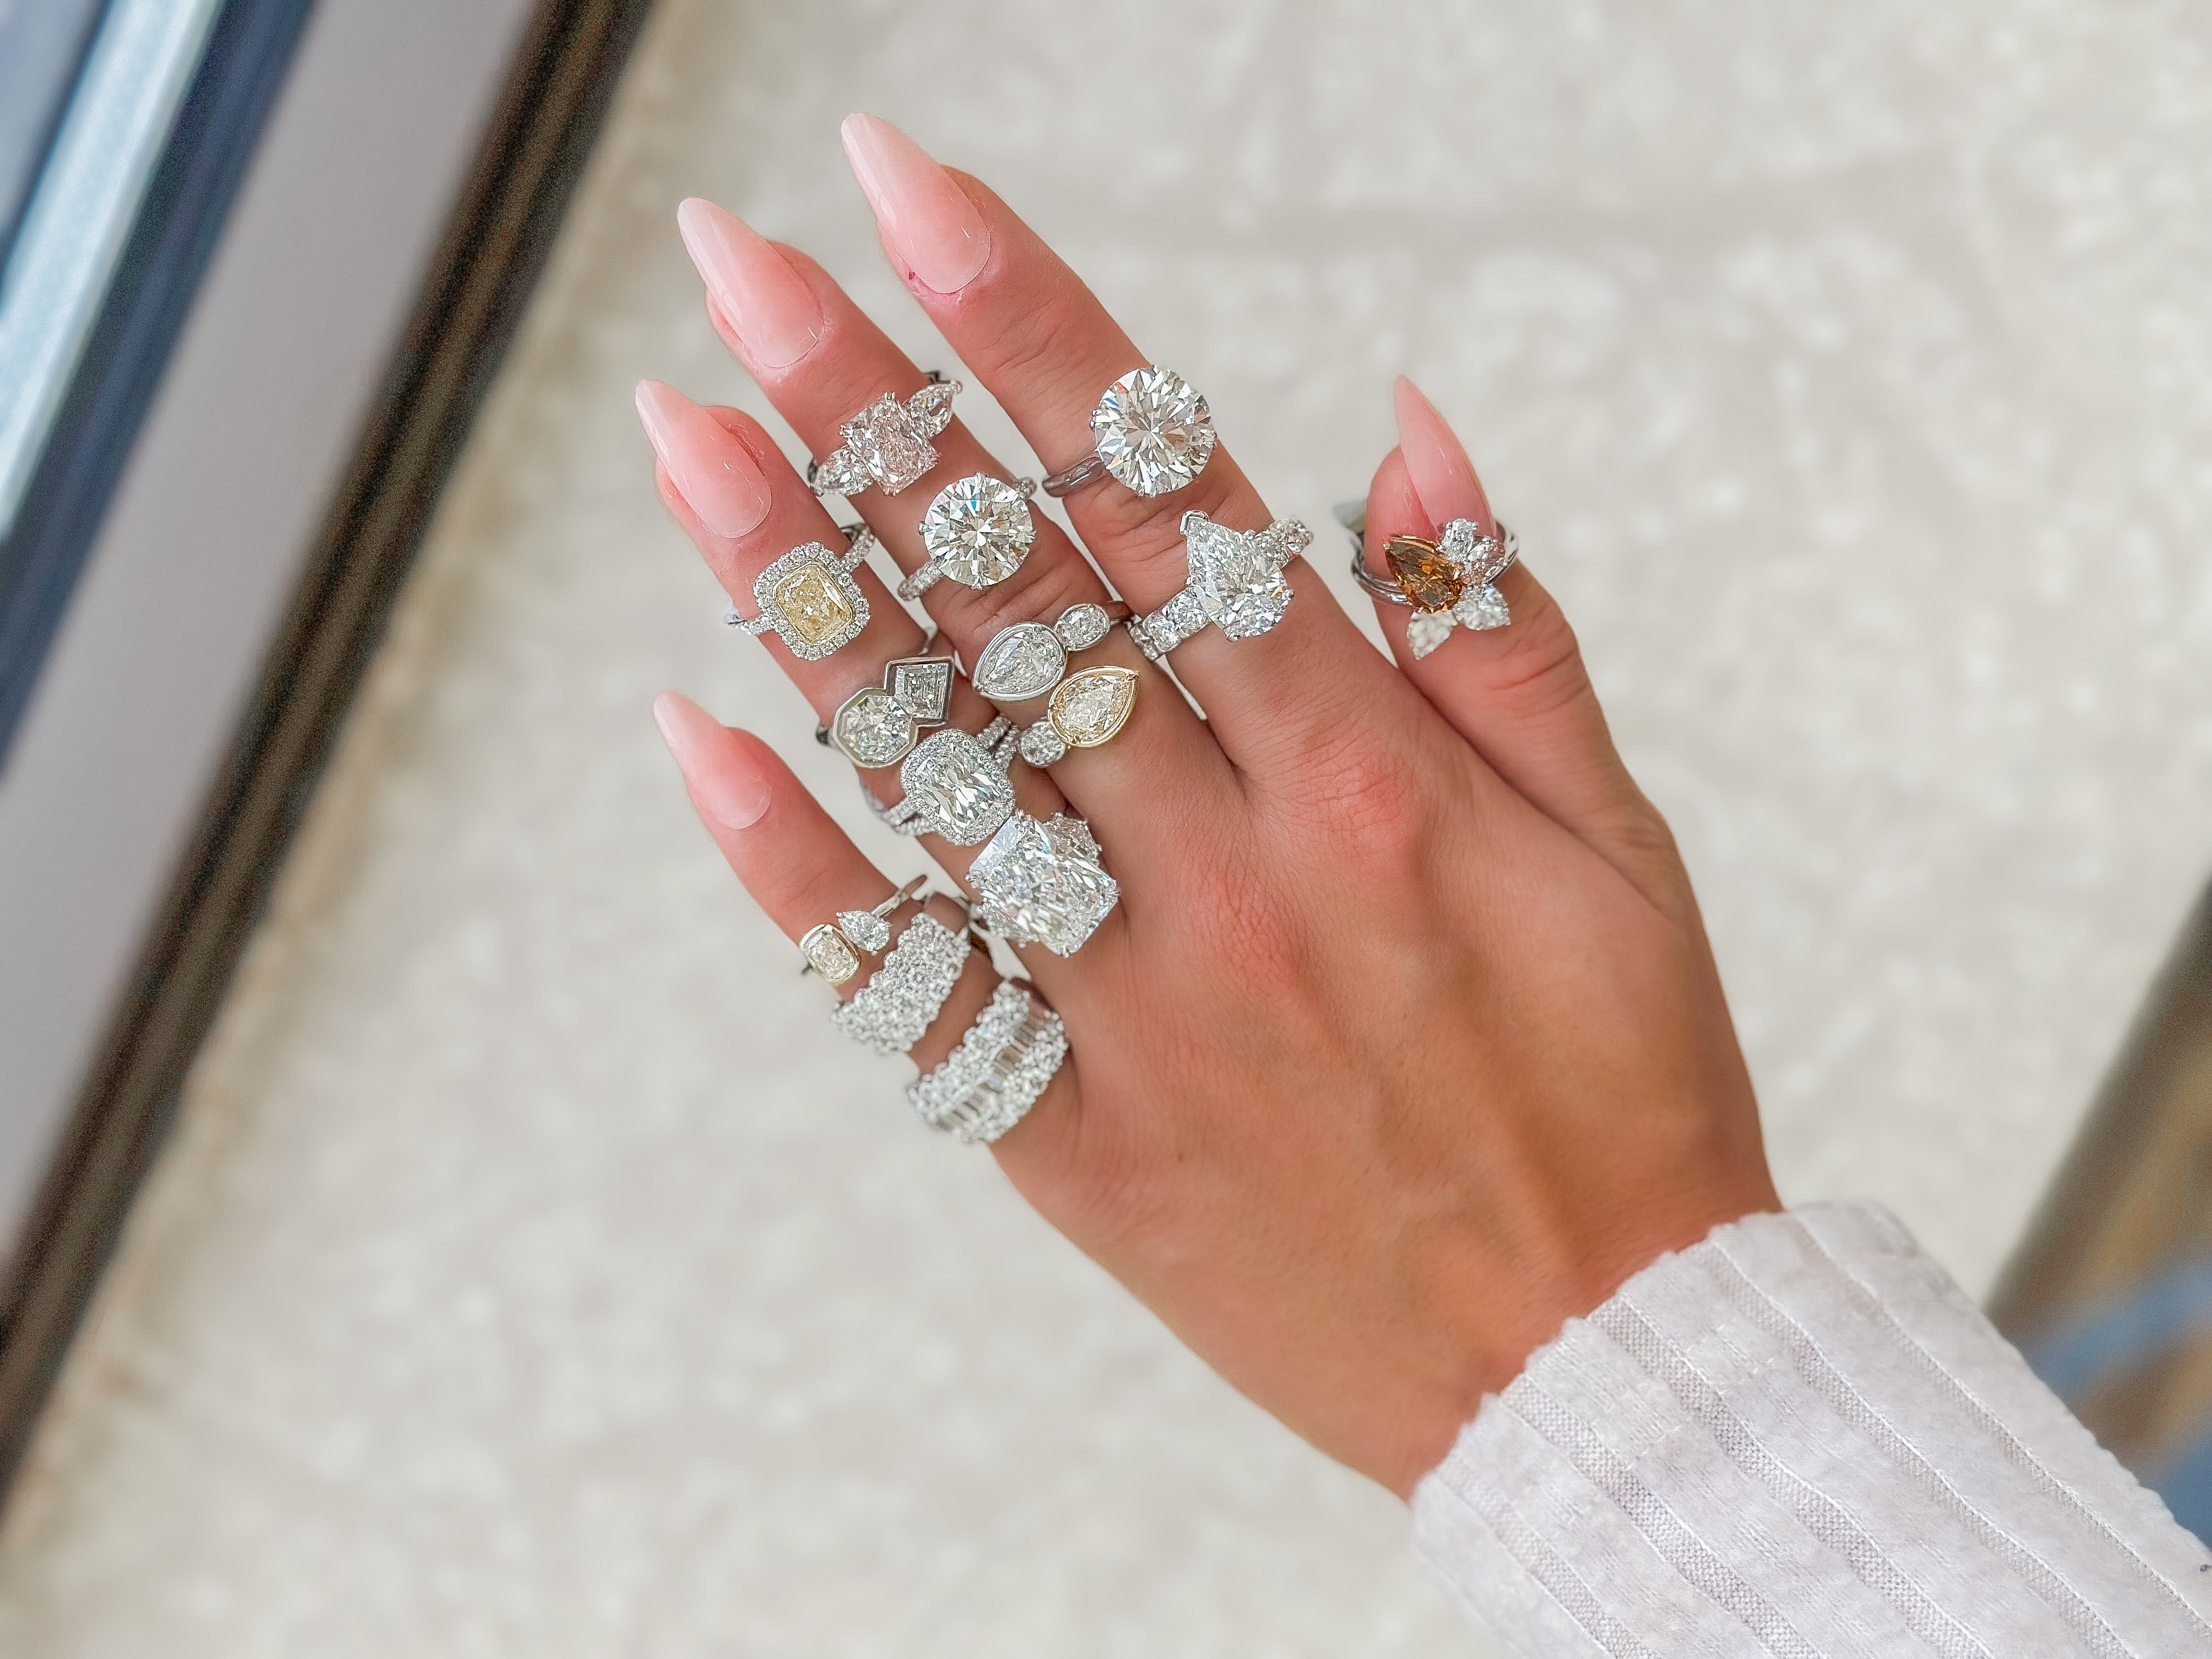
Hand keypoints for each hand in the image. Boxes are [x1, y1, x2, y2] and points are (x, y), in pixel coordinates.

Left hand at [640, 115, 1778, 1498]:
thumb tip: (1393, 430)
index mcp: (1373, 780)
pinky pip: (906, 985)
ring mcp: (1137, 1008)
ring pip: (934, 762)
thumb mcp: (1619, 845)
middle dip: (865, 411)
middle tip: (736, 264)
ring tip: (684, 437)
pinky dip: (798, 861)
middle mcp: (1234, 871)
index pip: (1163, 496)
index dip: (1028, 326)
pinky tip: (701, 728)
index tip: (908, 196)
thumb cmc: (1621, 1089)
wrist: (1591, 1376)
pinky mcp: (1071, 1138)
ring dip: (796, 591)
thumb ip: (1497, 630)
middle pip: (1015, 599)